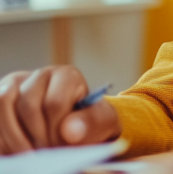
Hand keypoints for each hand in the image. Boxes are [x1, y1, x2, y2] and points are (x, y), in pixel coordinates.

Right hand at [0, 66, 120, 153]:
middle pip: (28, 106)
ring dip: (14, 138)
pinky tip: (15, 152)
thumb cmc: (89, 124)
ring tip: (29, 157)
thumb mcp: (102, 123)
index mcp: (67, 76)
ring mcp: (16, 84)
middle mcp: (40, 75)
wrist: (74, 128)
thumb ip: (91, 124)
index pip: (55, 102)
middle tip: (45, 155)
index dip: (56, 131)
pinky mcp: (1, 97)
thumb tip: (70, 132)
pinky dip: (2, 138)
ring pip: (3, 106)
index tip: (62, 148)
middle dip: (36, 137)